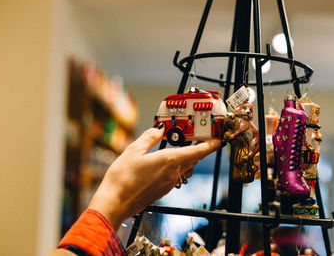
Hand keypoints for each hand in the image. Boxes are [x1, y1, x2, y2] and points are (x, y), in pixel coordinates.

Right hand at [88, 126, 220, 230]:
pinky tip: (166, 162)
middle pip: (194, 159)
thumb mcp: (133, 150)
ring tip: (182, 147)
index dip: (211, 145)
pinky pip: (177, 176)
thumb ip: (149, 137)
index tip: (219, 139)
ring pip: (186, 168)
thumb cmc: (122, 178)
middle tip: (199, 137)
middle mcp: (173, 174)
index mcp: (169, 161)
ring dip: (189, 158)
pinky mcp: (163, 191)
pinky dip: (178, 166)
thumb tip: (159, 129)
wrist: (114, 204)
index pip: (198, 151)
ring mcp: (169, 184)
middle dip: (199, 148)